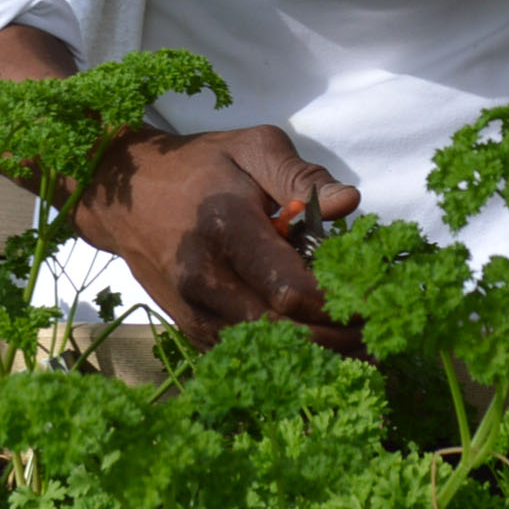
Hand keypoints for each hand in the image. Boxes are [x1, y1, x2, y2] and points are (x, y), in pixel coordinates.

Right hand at [71, 124, 363, 350]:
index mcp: (225, 229)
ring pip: (266, 351)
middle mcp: (205, 279)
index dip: (340, 303)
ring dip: (318, 357)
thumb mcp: (252, 147)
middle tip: (383, 338)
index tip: (378, 303)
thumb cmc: (200, 166)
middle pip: (284, 329)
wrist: (125, 193)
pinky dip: (285, 361)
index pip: (291, 288)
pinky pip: (245, 356)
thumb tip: (350, 203)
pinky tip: (323, 357)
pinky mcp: (189, 329)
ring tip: (365, 355)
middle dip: (338, 338)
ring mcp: (194, 310)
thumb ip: (301, 176)